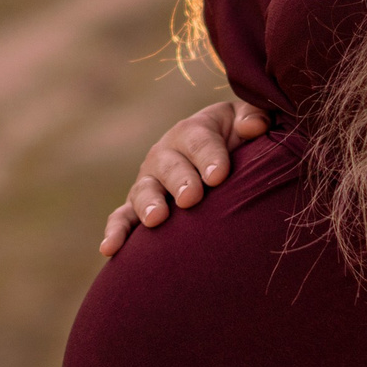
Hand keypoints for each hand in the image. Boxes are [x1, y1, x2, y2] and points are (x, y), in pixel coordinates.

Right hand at [99, 98, 268, 255]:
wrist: (218, 160)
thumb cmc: (237, 140)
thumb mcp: (245, 121)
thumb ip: (253, 117)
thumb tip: (255, 127)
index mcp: (192, 131)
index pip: (200, 140)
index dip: (209, 157)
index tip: (219, 175)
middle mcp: (165, 154)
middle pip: (170, 166)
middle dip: (180, 181)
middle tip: (191, 198)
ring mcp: (149, 181)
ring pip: (144, 191)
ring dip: (148, 204)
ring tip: (156, 219)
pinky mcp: (137, 207)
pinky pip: (122, 218)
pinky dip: (115, 231)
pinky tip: (110, 249)